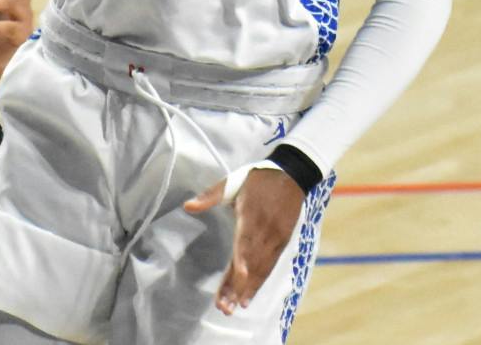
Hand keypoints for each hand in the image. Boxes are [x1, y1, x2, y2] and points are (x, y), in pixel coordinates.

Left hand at [183, 166, 304, 315]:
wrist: (293, 173)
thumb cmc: (258, 179)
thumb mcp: (233, 181)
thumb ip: (210, 195)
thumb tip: (187, 206)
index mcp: (251, 214)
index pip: (245, 241)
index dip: (242, 260)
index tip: (238, 278)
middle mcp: (265, 230)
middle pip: (252, 262)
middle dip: (238, 286)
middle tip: (224, 308)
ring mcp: (275, 238)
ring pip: (261, 268)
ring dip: (248, 289)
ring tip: (233, 308)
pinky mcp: (282, 242)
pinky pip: (270, 266)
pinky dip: (260, 282)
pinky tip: (248, 297)